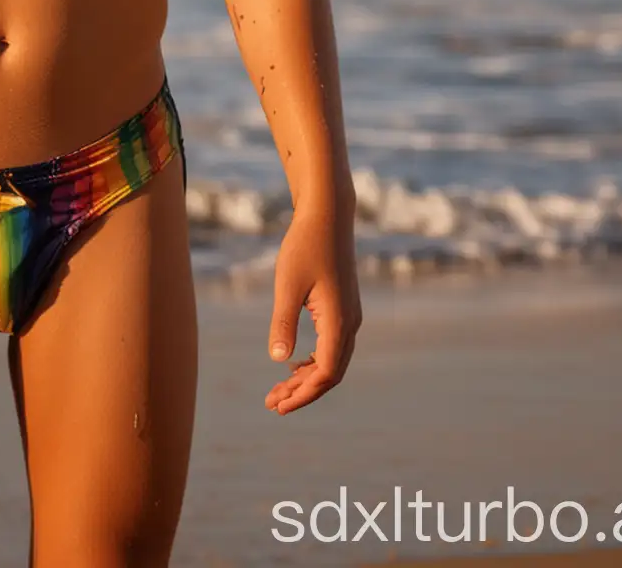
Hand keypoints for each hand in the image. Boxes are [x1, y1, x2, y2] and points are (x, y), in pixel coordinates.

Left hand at [264, 194, 360, 414]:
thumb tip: (278, 361)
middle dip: (302, 391)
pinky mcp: (344, 307)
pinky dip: (313, 360)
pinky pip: (332, 346)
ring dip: (307, 377)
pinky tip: (293, 362)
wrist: (328, 215)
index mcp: (338, 322)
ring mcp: (349, 316)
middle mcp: (350, 323)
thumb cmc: (305, 245)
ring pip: (332, 360)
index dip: (302, 395)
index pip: (324, 374)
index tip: (277, 406)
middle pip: (330, 373)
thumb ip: (283, 322)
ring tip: (278, 388)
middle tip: (272, 403)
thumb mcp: (287, 283)